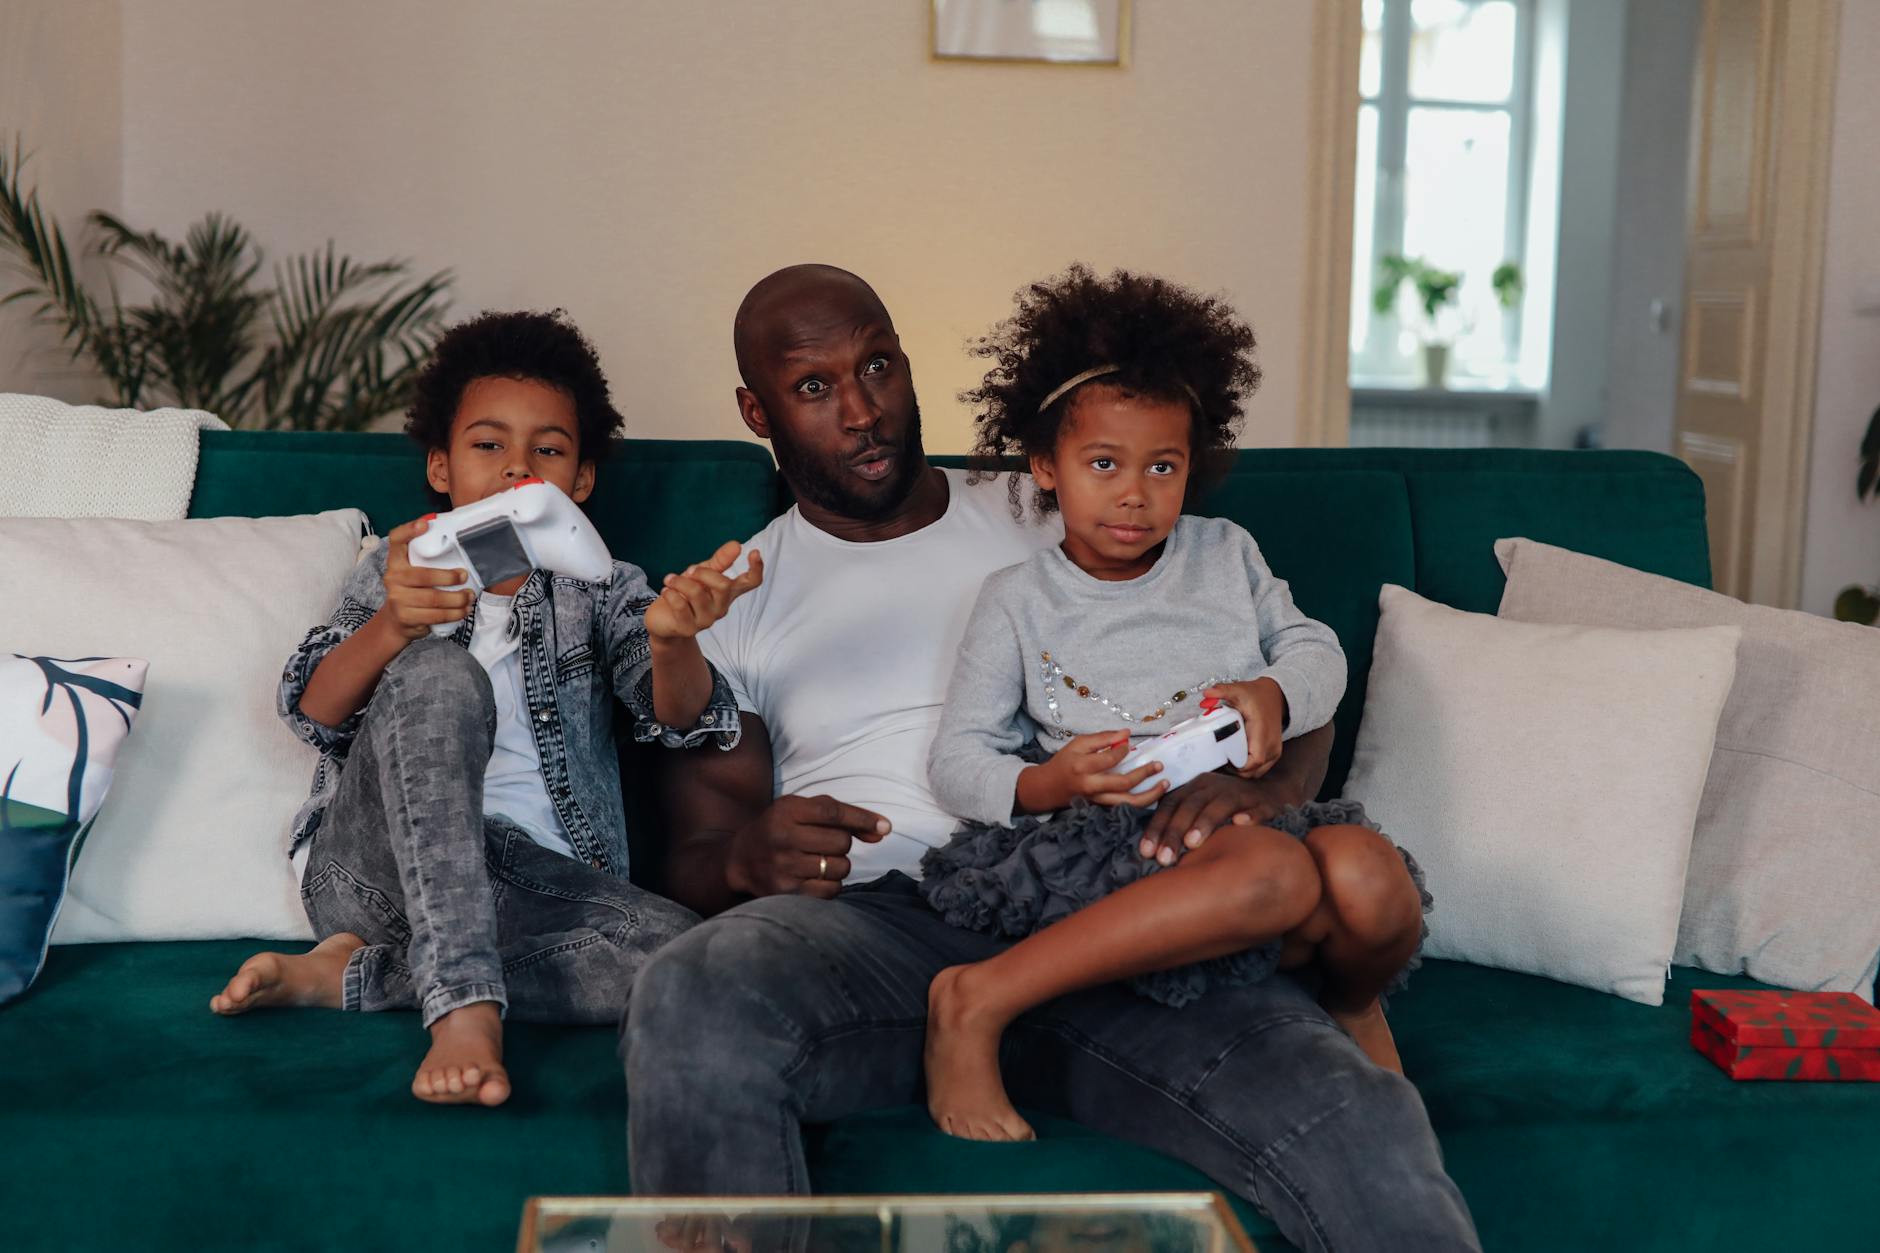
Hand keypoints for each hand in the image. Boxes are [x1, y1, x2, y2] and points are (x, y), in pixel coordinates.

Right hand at [377, 517, 473, 640]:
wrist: (398, 621)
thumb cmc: (415, 590)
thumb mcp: (416, 571)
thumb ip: (429, 559)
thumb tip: (462, 545)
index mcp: (396, 561)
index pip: (396, 540)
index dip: (408, 530)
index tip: (424, 524)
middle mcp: (393, 577)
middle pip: (423, 575)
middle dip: (448, 577)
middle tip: (464, 576)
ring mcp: (397, 598)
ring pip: (432, 598)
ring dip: (456, 598)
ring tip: (469, 596)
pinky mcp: (405, 617)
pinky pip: (434, 615)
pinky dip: (453, 614)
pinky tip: (462, 610)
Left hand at [645, 542, 763, 640]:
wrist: (664, 620)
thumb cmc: (686, 593)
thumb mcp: (702, 573)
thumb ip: (720, 560)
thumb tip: (737, 544)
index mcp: (728, 592)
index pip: (751, 582)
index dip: (756, 569)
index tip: (754, 552)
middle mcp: (721, 607)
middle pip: (724, 586)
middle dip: (703, 573)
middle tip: (689, 571)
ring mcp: (706, 620)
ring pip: (697, 593)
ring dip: (680, 582)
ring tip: (669, 580)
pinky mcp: (688, 628)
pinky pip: (680, 605)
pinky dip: (670, 593)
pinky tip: (666, 592)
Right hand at [725, 794, 890, 900]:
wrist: (740, 860)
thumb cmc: (781, 829)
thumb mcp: (802, 811)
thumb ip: (842, 816)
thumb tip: (883, 831)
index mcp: (786, 810)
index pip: (833, 812)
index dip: (863, 819)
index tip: (886, 827)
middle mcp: (783, 837)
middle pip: (841, 842)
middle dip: (842, 844)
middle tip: (824, 845)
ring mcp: (783, 867)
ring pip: (840, 868)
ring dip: (838, 866)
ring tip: (817, 862)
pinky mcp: (785, 893)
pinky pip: (831, 891)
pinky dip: (830, 885)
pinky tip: (813, 878)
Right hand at [1016, 730, 1166, 813]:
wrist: (1048, 788)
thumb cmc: (1064, 762)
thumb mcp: (1077, 744)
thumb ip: (1102, 738)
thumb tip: (1126, 733)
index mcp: (1082, 767)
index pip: (1109, 759)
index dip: (1123, 750)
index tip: (1129, 744)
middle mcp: (1091, 787)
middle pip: (1123, 784)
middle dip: (1144, 774)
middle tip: (1159, 765)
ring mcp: (1098, 800)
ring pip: (1128, 803)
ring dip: (1150, 795)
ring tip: (1165, 784)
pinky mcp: (1102, 807)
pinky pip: (1126, 807)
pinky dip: (1142, 802)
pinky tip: (1154, 793)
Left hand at [1136, 772, 1281, 865]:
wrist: (1270, 792)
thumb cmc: (1226, 807)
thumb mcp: (1201, 808)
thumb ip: (1180, 824)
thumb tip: (1151, 852)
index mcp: (1195, 788)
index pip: (1170, 804)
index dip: (1157, 827)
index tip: (1146, 852)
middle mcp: (1214, 787)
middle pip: (1190, 806)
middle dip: (1175, 833)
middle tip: (1164, 859)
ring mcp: (1238, 793)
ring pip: (1219, 805)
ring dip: (1205, 823)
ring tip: (1193, 844)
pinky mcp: (1262, 802)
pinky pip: (1256, 808)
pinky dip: (1249, 816)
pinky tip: (1240, 824)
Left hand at [1204, 678, 1285, 777]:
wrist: (1275, 696)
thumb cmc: (1256, 695)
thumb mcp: (1239, 690)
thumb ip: (1222, 690)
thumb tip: (1206, 692)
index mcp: (1262, 732)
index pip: (1254, 760)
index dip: (1238, 765)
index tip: (1223, 759)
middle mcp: (1271, 745)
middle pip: (1253, 771)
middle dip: (1236, 770)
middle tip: (1220, 759)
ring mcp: (1275, 751)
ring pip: (1256, 773)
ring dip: (1242, 770)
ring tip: (1227, 760)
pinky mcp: (1275, 754)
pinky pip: (1261, 769)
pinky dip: (1249, 768)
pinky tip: (1236, 759)